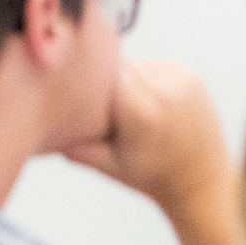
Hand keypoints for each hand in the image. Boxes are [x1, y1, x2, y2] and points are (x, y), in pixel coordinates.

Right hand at [60, 57, 231, 218]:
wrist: (201, 180)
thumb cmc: (152, 176)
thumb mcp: (106, 166)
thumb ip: (73, 145)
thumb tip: (43, 127)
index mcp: (139, 111)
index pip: (100, 73)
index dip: (84, 80)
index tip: (76, 94)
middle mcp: (162, 89)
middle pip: (116, 65)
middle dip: (104, 82)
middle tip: (105, 109)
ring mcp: (180, 78)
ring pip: (133, 63)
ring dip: (124, 79)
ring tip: (128, 109)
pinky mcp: (189, 74)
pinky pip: (153, 64)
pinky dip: (145, 78)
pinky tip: (148, 103)